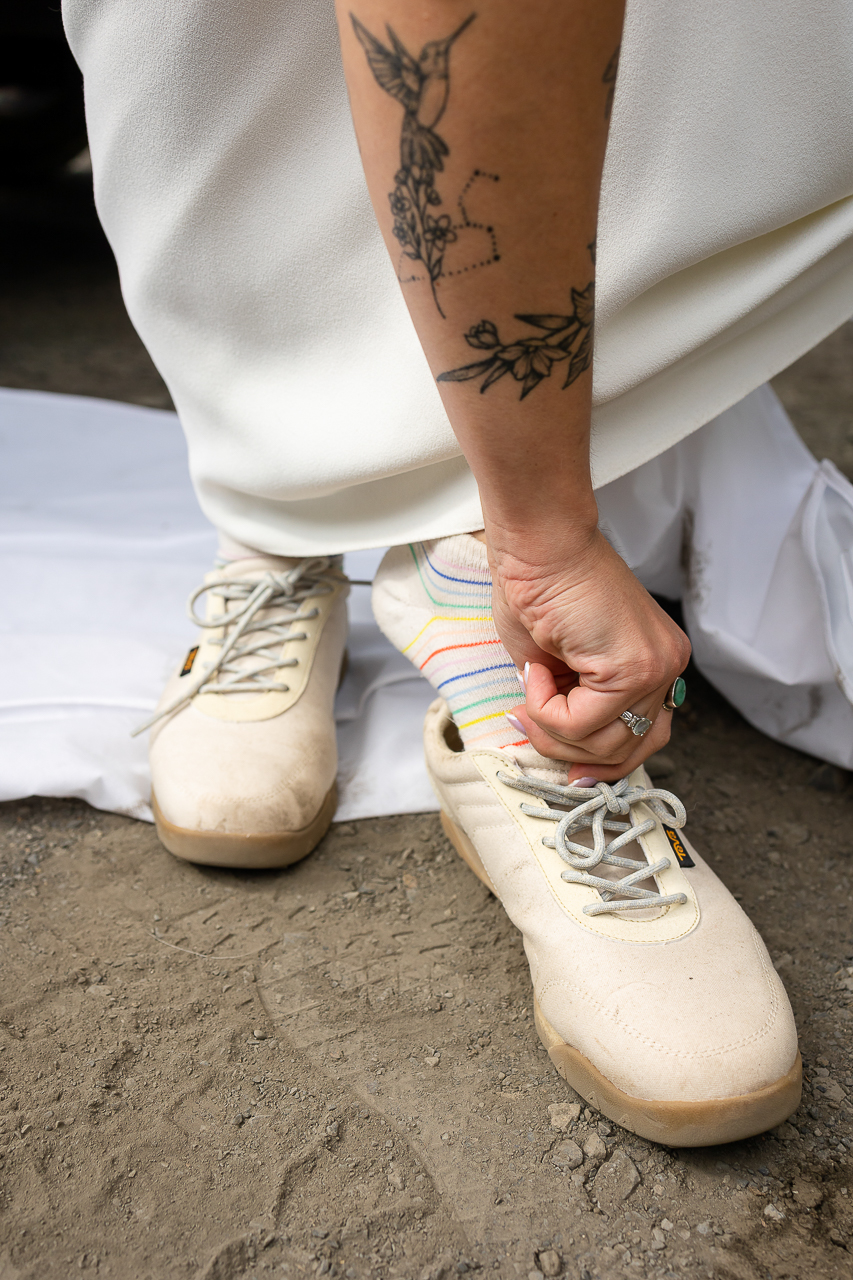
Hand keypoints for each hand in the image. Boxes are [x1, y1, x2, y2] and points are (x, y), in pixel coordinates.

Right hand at [486, 526, 690, 780]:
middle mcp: (667, 667)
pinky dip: (545, 708)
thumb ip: (574, 708)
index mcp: (655, 663)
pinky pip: (580, 723)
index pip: (643, 739)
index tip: (566, 768)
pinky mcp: (632, 667)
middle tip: (528, 718)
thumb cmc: (539, 589)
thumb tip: (569, 759)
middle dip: (568, 749)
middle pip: (628, 751)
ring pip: (603, 745)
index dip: (599, 761)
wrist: (537, 544)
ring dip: (551, 727)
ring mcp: (655, 667)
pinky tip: (536, 670)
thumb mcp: (560, 667)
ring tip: (531, 686)